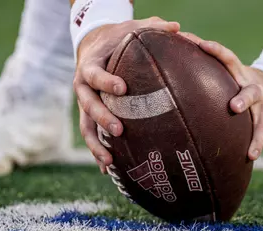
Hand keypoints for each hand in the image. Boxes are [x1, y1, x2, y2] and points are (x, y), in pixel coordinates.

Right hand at [74, 17, 179, 173]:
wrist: (95, 47)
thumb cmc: (118, 38)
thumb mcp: (133, 28)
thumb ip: (153, 27)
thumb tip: (178, 28)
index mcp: (91, 65)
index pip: (95, 74)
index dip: (106, 81)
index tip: (122, 89)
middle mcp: (83, 86)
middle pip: (87, 104)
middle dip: (102, 118)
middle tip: (119, 130)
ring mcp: (84, 103)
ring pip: (85, 126)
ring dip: (96, 144)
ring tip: (109, 161)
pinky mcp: (88, 116)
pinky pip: (91, 136)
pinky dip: (98, 152)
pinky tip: (108, 170)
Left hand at [179, 32, 262, 159]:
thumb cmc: (240, 86)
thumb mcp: (230, 78)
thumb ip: (207, 76)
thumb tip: (169, 71)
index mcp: (237, 73)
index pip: (226, 58)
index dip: (214, 50)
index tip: (199, 44)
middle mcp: (250, 83)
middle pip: (244, 83)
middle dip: (236, 89)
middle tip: (229, 101)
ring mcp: (262, 99)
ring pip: (256, 101)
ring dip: (246, 106)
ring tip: (236, 110)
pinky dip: (257, 142)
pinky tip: (251, 155)